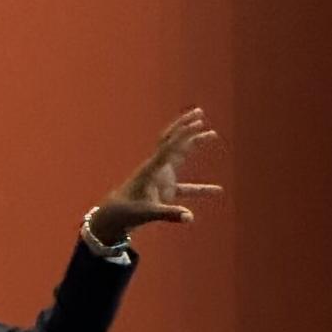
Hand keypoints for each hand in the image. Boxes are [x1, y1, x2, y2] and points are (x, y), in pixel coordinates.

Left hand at [90, 108, 222, 243]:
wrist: (113, 218)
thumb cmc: (126, 213)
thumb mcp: (147, 214)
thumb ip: (169, 214)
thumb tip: (190, 217)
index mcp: (152, 169)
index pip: (171, 146)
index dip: (185, 134)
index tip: (200, 123)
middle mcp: (157, 168)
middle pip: (173, 140)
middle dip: (185, 126)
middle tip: (200, 113)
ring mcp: (161, 178)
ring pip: (180, 155)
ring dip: (194, 143)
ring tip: (212, 133)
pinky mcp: (165, 190)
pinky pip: (187, 187)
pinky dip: (202, 188)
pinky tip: (218, 191)